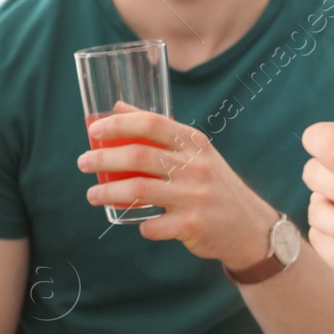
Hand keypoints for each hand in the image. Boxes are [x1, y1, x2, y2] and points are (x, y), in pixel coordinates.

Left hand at [78, 102, 278, 269]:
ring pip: (139, 190)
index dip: (119, 124)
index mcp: (194, 143)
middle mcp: (196, 167)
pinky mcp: (193, 226)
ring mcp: (195, 197)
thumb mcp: (193, 151)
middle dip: (103, 159)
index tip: (94, 130)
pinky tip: (132, 220)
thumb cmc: (212, 183)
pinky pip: (153, 225)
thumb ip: (158, 130)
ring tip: (92, 194)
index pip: (152, 123)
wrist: (250, 226)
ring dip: (108, 192)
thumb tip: (117, 106)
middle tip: (83, 163)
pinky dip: (139, 224)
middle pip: (138, 157)